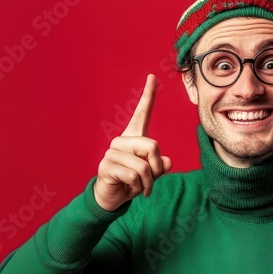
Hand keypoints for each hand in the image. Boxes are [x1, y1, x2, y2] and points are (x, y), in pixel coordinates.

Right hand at [94, 74, 171, 210]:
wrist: (113, 197)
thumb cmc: (133, 181)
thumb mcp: (151, 174)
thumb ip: (160, 166)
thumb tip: (166, 162)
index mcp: (134, 137)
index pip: (143, 113)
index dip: (148, 95)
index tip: (152, 76)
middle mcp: (121, 141)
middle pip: (152, 146)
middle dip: (156, 168)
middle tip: (151, 180)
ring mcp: (112, 153)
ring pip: (143, 166)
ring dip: (147, 183)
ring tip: (140, 187)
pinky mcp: (105, 166)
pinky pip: (133, 176)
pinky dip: (138, 188)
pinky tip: (130, 189)